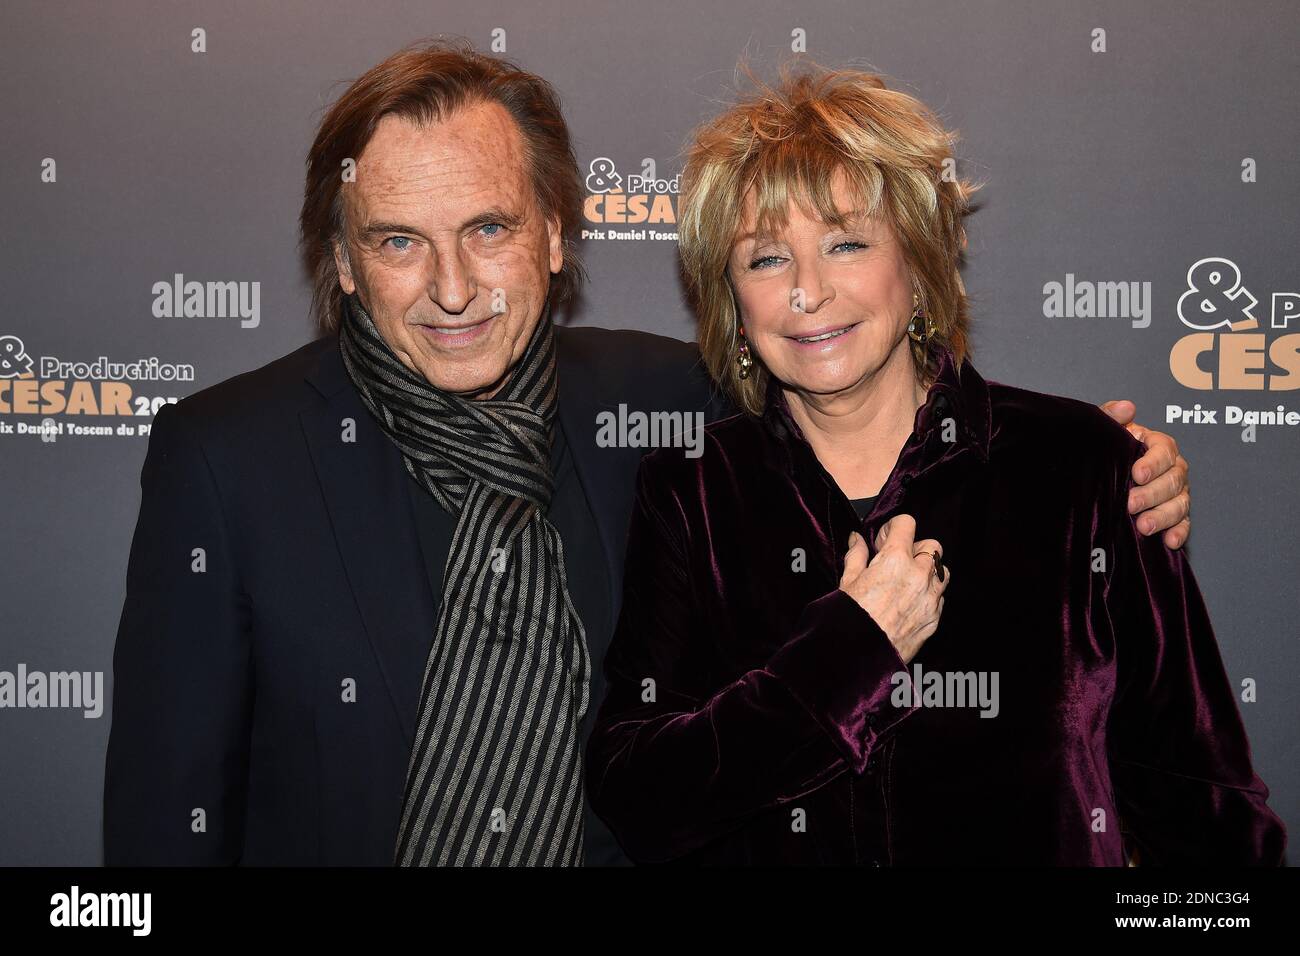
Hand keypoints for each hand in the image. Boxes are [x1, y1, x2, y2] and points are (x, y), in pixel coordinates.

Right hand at [839, 514, 948, 663]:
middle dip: (916, 549)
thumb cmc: (849, 619)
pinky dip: (929, 595)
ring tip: (908, 581)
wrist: (860, 656)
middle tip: (897, 561)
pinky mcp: (934, 619)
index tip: (884, 541)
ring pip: (942, 571)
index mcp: (894, 560)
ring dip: (929, 571)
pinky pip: (940, 597)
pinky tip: (910, 602)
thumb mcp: (847, 582)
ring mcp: (930, 598)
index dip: (893, 529)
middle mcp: (918, 576)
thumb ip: (857, 556)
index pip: (907, 524)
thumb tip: (857, 540)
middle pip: (932, 546)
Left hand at [1100, 400, 1190, 548]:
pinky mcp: (1175, 514)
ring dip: (1163, 516)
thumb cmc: (1107, 450)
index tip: (1136, 474)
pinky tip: (1170, 541)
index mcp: (1158, 445)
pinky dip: (1178, 533)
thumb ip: (1110, 416)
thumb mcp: (1103, 431)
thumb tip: (1127, 407)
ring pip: (1180, 504)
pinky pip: (1183, 524)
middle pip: (1173, 480)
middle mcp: (1173, 468)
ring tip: (1144, 526)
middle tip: (1131, 504)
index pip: (1164, 451)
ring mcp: (1176, 492)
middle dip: (1152, 494)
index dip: (1153, 463)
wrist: (1103, 472)